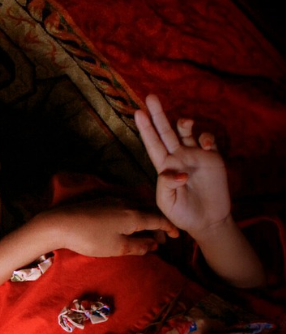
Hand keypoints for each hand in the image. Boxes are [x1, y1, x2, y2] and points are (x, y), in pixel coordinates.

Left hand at [37, 201, 178, 256]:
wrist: (60, 224)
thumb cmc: (90, 238)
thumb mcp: (117, 247)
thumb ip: (138, 246)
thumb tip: (153, 245)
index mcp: (134, 215)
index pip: (158, 220)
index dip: (169, 228)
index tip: (176, 236)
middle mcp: (126, 204)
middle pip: (149, 212)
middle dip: (158, 226)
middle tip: (161, 240)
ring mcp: (113, 201)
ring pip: (137, 209)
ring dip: (146, 221)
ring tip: (145, 235)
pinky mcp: (101, 202)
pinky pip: (126, 207)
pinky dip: (134, 217)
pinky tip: (128, 226)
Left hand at [135, 94, 232, 238]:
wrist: (207, 221)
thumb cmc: (182, 214)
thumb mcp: (167, 202)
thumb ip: (167, 185)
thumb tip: (178, 172)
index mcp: (164, 166)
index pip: (152, 144)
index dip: (145, 129)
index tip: (137, 112)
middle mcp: (177, 157)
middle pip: (166, 131)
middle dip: (158, 114)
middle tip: (150, 96)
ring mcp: (194, 156)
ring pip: (186, 132)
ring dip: (185, 123)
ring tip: (186, 123)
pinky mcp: (212, 158)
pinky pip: (208, 140)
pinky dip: (207, 137)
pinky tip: (206, 146)